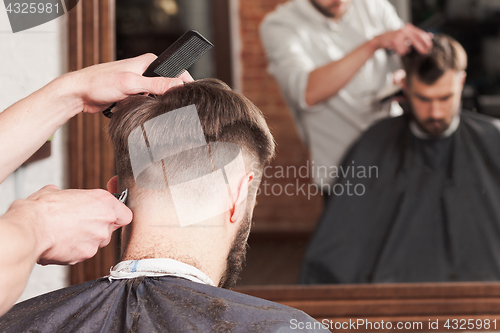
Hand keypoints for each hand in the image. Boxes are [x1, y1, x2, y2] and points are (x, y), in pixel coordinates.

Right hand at [3, 185, 132, 264]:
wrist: (30, 229)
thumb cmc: (42, 210)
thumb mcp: (57, 192)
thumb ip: (73, 197)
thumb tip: (66, 198)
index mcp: (103, 202)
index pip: (125, 214)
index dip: (116, 216)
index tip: (108, 216)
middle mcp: (105, 221)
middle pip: (110, 229)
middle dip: (97, 228)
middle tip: (79, 224)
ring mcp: (97, 240)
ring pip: (97, 242)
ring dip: (86, 240)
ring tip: (67, 233)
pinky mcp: (86, 255)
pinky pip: (84, 253)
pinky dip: (75, 250)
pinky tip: (62, 243)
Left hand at [57, 53, 193, 113]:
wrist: (78, 94)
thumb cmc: (99, 83)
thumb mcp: (130, 83)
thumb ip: (156, 84)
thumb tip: (178, 85)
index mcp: (148, 62)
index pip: (175, 72)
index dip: (184, 84)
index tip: (189, 97)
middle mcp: (145, 71)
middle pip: (167, 86)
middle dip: (166, 98)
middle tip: (166, 108)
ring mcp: (139, 83)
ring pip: (156, 97)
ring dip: (152, 105)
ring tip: (147, 109)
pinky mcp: (133, 95)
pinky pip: (145, 104)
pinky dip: (143, 109)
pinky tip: (138, 112)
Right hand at [374, 23, 432, 55]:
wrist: (381, 38)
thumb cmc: (395, 38)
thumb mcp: (407, 35)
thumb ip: (417, 35)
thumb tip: (430, 35)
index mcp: (409, 28)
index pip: (421, 33)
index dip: (426, 41)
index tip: (429, 47)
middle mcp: (405, 30)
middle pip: (416, 39)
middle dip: (421, 46)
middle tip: (425, 52)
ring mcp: (399, 35)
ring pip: (407, 47)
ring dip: (406, 50)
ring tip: (402, 49)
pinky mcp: (394, 40)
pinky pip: (401, 50)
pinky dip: (401, 52)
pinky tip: (397, 49)